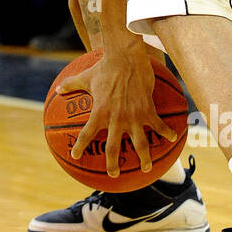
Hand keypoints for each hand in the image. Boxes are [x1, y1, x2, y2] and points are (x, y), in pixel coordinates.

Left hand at [57, 41, 176, 178]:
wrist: (126, 57)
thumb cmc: (105, 66)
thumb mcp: (85, 76)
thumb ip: (71, 84)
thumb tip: (58, 89)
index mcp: (99, 112)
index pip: (86, 134)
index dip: (80, 146)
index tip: (75, 156)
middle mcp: (116, 118)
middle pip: (113, 148)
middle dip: (113, 164)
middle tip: (114, 174)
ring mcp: (134, 116)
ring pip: (140, 144)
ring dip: (144, 158)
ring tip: (146, 168)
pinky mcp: (148, 110)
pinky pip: (159, 125)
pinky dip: (166, 133)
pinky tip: (172, 138)